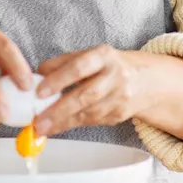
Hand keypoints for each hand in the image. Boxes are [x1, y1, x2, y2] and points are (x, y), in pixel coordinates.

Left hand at [31, 45, 150, 136]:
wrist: (145, 79)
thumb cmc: (109, 65)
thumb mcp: (89, 55)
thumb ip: (63, 62)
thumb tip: (37, 74)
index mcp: (104, 56)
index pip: (79, 67)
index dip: (59, 80)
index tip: (39, 92)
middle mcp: (115, 76)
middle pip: (86, 96)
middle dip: (59, 110)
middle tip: (38, 121)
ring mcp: (120, 98)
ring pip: (90, 113)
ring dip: (63, 122)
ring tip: (43, 128)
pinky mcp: (120, 114)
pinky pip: (94, 121)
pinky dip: (74, 125)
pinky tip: (58, 127)